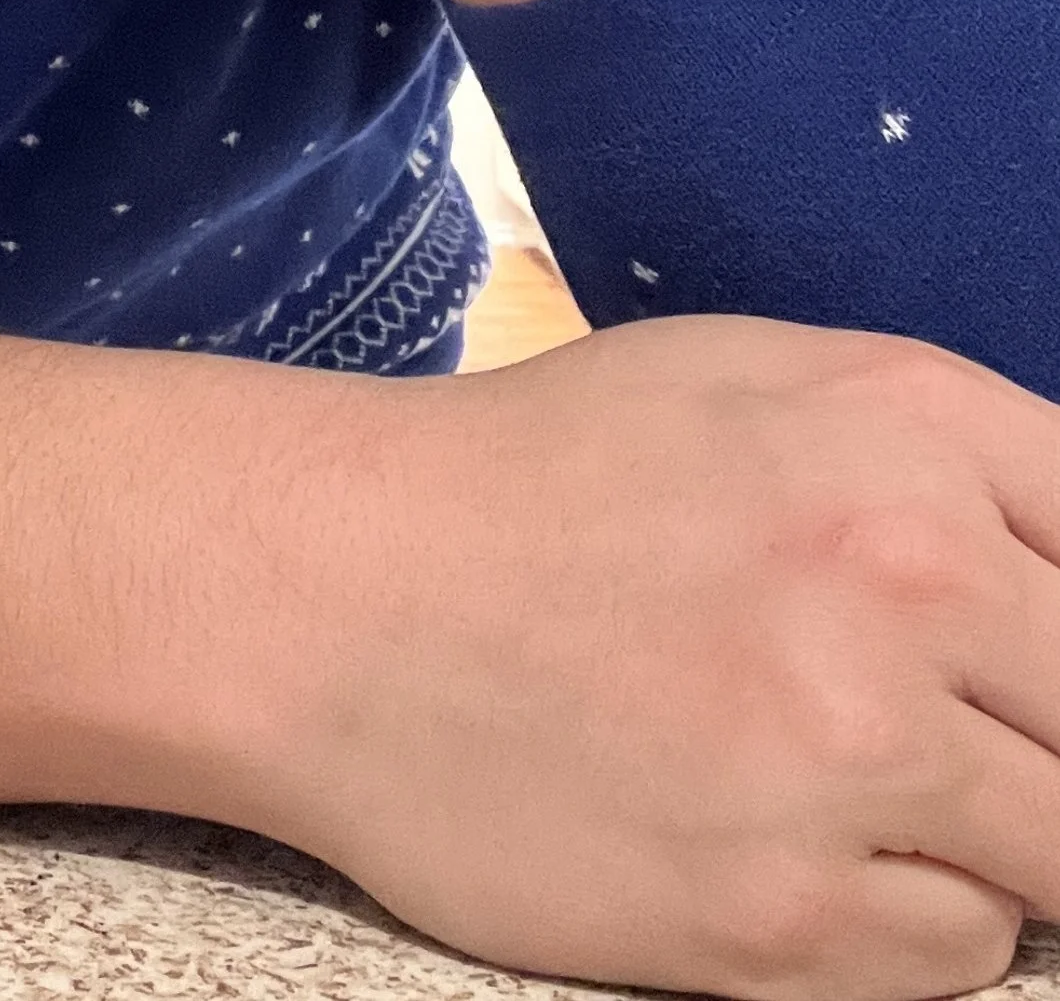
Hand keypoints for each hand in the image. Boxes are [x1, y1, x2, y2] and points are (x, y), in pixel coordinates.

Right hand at [247, 315, 1059, 1000]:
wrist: (334, 593)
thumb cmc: (545, 478)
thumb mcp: (753, 379)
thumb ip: (948, 450)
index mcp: (902, 432)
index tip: (1038, 672)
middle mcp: (899, 580)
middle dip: (1054, 733)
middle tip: (961, 732)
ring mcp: (844, 758)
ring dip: (1004, 837)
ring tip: (886, 789)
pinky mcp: (780, 917)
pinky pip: (965, 959)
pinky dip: (920, 919)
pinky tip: (810, 846)